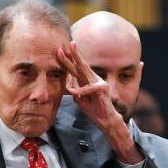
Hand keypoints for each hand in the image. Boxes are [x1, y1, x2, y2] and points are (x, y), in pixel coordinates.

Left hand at [56, 42, 142, 163]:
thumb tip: (69, 87)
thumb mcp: (81, 100)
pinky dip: (80, 91)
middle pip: (80, 65)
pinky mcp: (102, 90)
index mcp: (88, 81)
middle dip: (71, 55)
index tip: (60, 51)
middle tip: (63, 46)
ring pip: (84, 71)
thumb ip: (76, 92)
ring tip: (66, 54)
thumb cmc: (94, 110)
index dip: (68, 61)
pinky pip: (88, 89)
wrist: (106, 121)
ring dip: (74, 62)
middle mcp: (94, 79)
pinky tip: (72, 91)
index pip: (77, 69)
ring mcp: (99, 83)